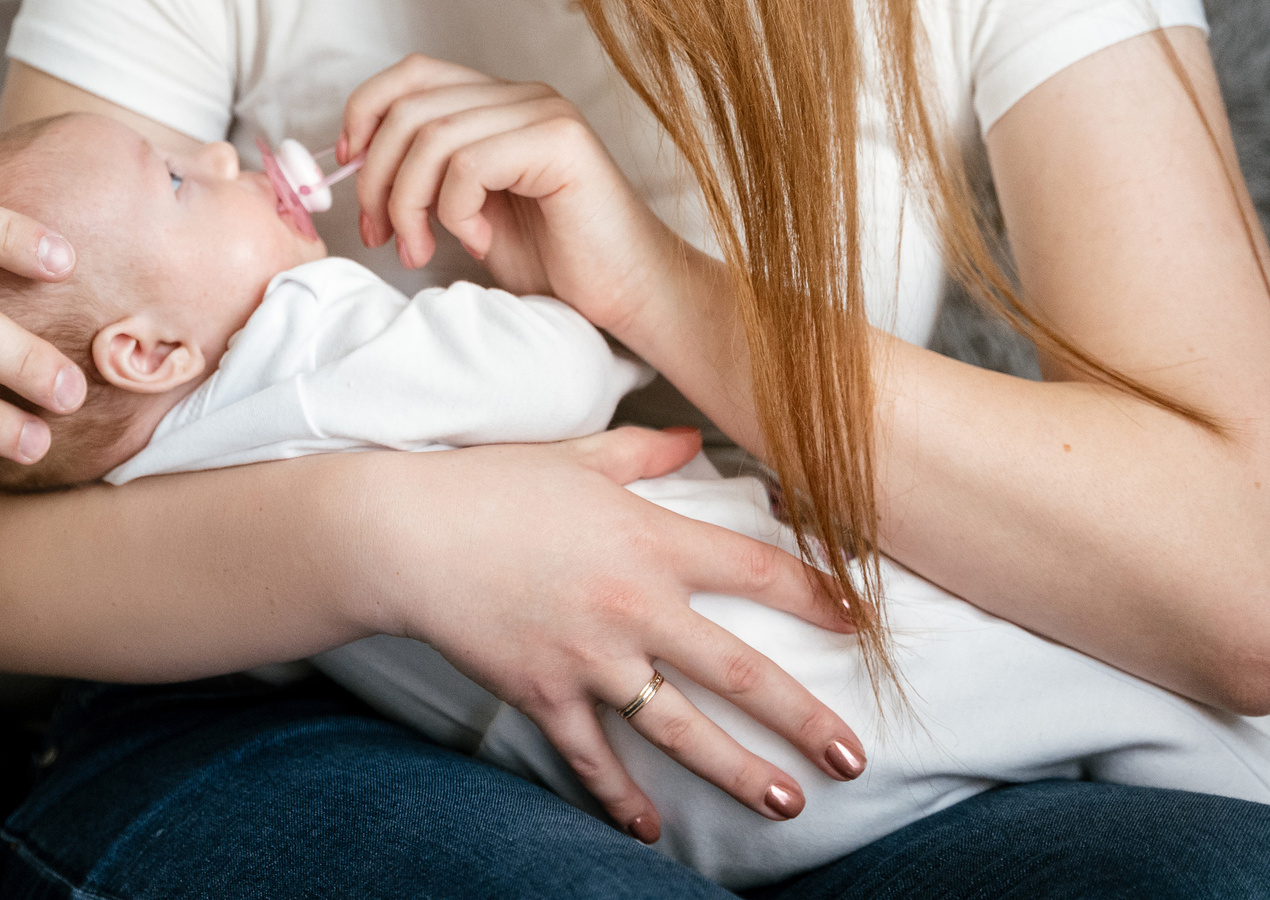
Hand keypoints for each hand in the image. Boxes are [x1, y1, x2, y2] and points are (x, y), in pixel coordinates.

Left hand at [339, 55, 688, 334]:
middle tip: (381, 235)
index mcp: (500, 104)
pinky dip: (454, 212)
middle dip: (375, 176)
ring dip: (407, 203)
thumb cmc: (556, 264)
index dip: (365, 112)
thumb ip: (428, 179)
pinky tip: (479, 243)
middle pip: (410, 105)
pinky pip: (469, 164)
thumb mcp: (471, 214)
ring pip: (431, 136)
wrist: (630, 298)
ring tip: (421, 250)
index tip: (347, 167)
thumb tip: (355, 164)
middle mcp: (523, 96)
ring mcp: (545, 113)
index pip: (412, 74)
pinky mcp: (560, 143)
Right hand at [351, 427, 864, 840]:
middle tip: (852, 755)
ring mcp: (589, 658)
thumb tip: (692, 437)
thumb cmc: (491, 485)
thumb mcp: (578, 457)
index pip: (755, 569)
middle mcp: (633, 606)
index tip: (863, 623)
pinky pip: (593, 758)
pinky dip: (621, 798)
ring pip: (680, 728)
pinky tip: (652, 831)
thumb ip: (644, 451)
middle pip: (737, 670)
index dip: (817, 595)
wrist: (406, 534)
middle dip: (802, 715)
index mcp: (650, 540)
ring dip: (737, 770)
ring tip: (787, 803)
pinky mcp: (544, 694)